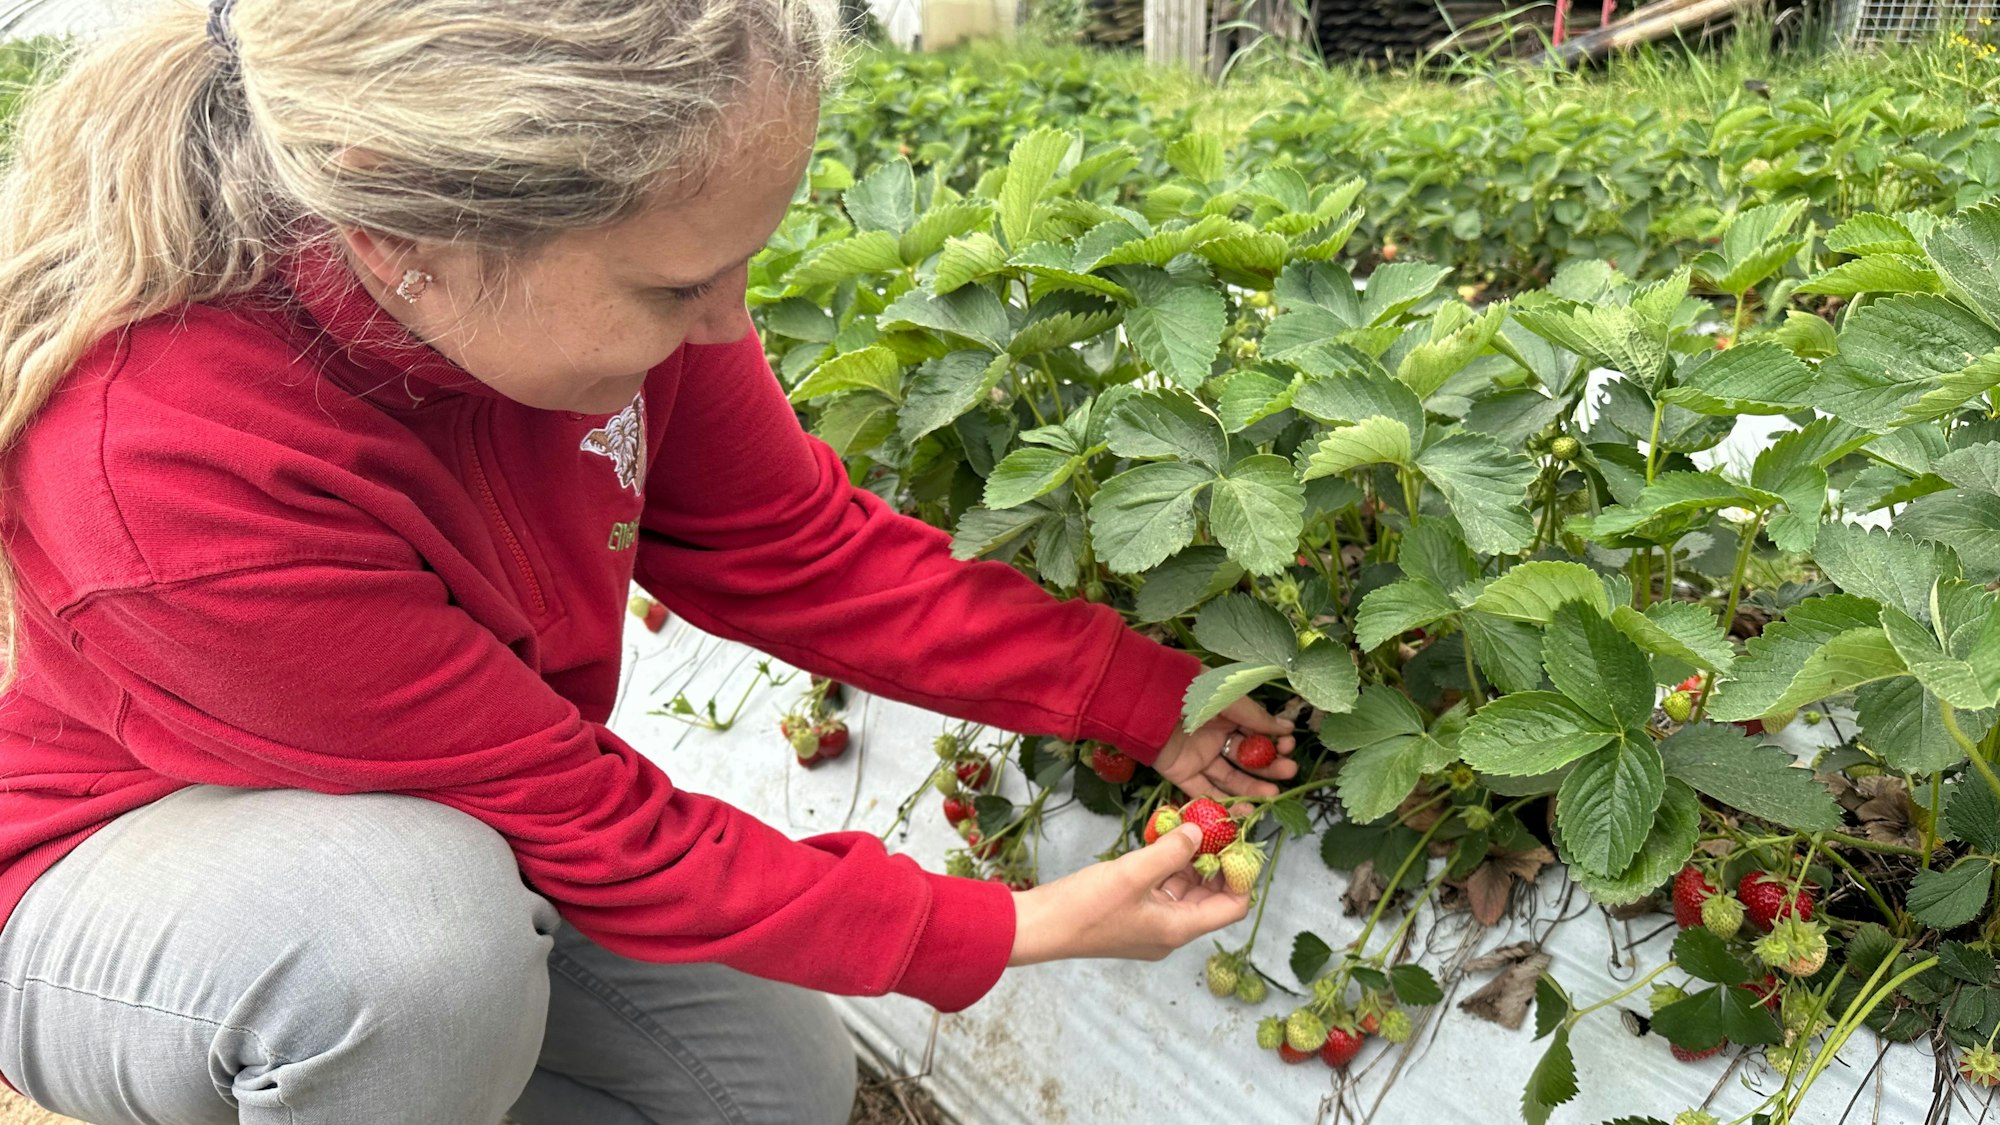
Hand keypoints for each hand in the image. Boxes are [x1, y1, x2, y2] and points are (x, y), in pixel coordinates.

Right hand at [1008, 823, 1248, 965]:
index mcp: (1178, 929)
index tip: (1236, 844)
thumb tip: (1200, 832)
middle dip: (1215, 864)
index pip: (1232, 908)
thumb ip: (1171, 852)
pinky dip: (1166, 867)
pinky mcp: (1131, 916)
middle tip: (1213, 828)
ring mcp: (1150, 926)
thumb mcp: (1132, 873)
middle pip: (1210, 899)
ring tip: (1187, 828)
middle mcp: (1170, 932)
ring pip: (1184, 892)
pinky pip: (1161, 891)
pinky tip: (1160, 842)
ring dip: (1189, 862)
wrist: (1038, 928)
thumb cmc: (1085, 907)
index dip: (1241, 876)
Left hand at [1151, 696, 1297, 801]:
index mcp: (1226, 715)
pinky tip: (1246, 810)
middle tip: (1288, 772)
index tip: (1289, 748)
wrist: (1151, 700)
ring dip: (1251, 789)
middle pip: (1245, 759)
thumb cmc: (1193, 693)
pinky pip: (1205, 792)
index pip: (1256, 734)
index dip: (1273, 743)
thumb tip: (1287, 729)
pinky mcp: (1182, 774)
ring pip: (1229, 779)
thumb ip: (1258, 718)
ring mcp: (1198, 757)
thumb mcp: (1231, 700)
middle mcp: (1214, 738)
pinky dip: (1224, 804)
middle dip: (1268, 767)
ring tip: (1272, 795)